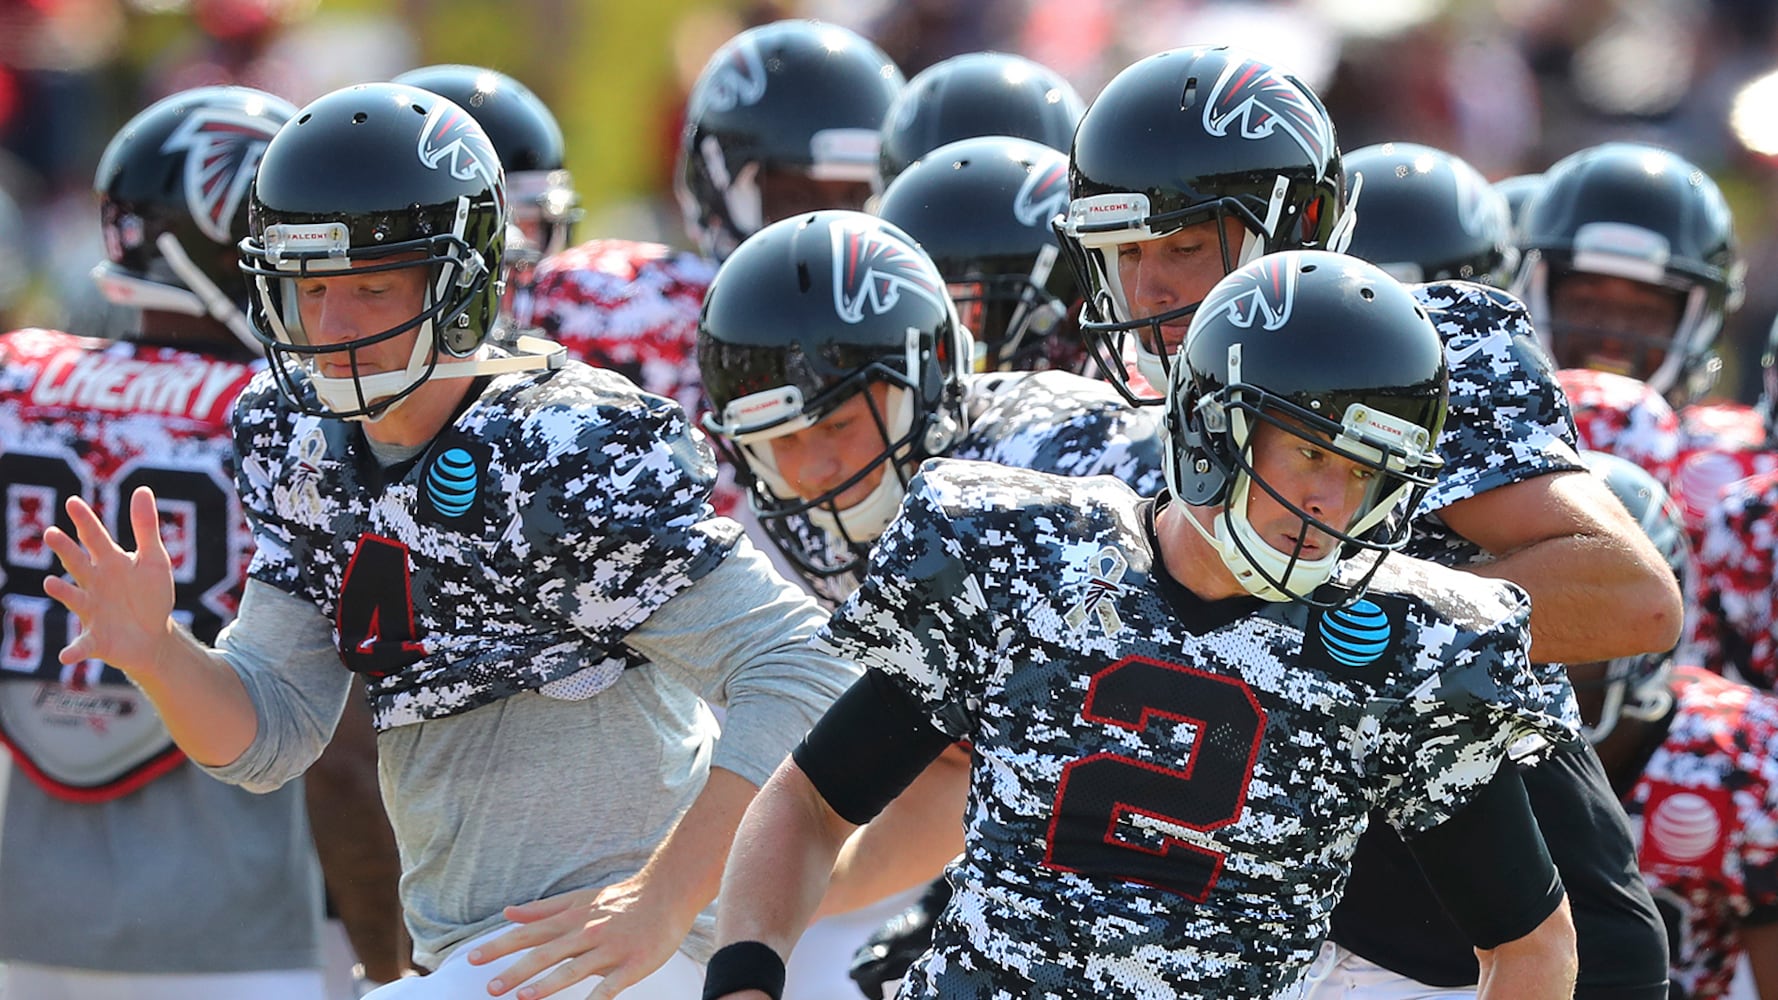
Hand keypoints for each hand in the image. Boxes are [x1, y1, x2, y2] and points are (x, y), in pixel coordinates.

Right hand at [42, 487, 177, 673]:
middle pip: (78, 563)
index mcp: (110, 563)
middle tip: (52, 533)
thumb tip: (142, 489)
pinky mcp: (95, 639)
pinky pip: (81, 645)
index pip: (95, 538)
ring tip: (51, 583)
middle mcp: (94, 584)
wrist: (153, 636)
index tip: (73, 501)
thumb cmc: (150, 595)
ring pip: (74, 598)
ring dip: (63, 592)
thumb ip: (146, 527)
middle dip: (66, 550)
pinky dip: (74, 651)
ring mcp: (92, 611)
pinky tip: (66, 656)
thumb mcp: (154, 560)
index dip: (85, 521)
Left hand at [467, 875, 690, 998]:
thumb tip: (508, 913)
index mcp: (572, 919)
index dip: (501, 946)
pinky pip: (611, 986)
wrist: (668, 892)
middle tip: (490, 988)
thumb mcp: (579, 899)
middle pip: (546, 953)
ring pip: (574, 969)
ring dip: (547, 984)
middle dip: (516, 970)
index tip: (473, 960)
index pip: (530, 933)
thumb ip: (543, 909)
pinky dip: (596, 999)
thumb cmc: (622, 899)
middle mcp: (587, 932)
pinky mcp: (632, 964)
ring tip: (523, 997)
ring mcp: (610, 949)